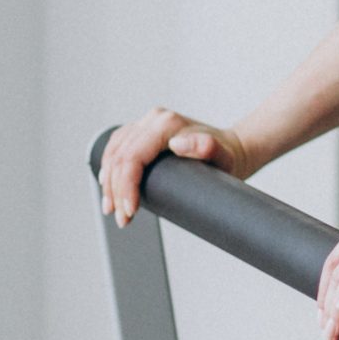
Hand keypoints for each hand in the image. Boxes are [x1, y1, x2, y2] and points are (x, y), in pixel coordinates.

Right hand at [98, 108, 252, 225]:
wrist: (231, 149)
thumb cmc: (226, 157)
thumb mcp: (222, 156)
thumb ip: (206, 147)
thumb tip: (177, 144)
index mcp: (167, 124)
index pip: (133, 156)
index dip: (126, 186)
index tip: (130, 211)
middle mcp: (154, 119)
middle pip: (120, 156)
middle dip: (116, 191)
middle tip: (123, 220)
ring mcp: (147, 123)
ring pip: (114, 152)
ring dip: (109, 183)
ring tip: (112, 209)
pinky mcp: (143, 131)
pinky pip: (117, 147)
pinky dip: (109, 168)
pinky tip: (107, 185)